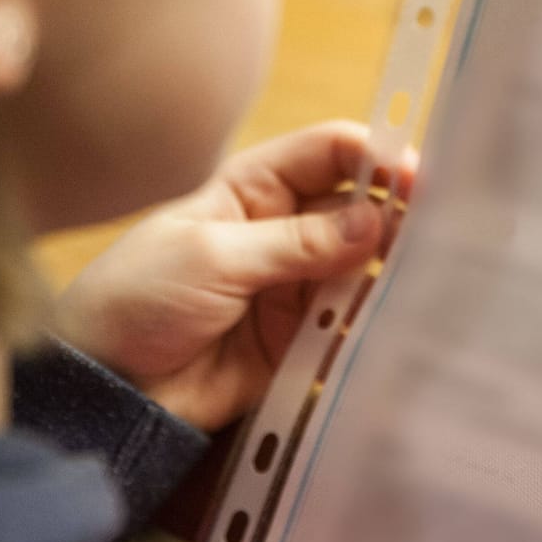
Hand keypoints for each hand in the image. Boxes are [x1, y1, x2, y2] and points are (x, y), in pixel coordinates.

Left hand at [51, 120, 413, 431]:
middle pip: (359, 208)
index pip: (330, 153)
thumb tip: (374, 220)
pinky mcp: (301, 341)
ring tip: (427, 278)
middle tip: (437, 232)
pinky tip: (401, 323)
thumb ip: (294, 243)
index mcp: (255, 189)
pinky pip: (352, 324)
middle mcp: (285, 231)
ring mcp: (296, 286)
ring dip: (393, 271)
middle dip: (398, 215)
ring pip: (364, 267)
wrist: (105, 387)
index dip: (376, 158)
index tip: (416, 178)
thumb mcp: (211, 257)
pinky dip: (377, 323)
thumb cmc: (136, 299)